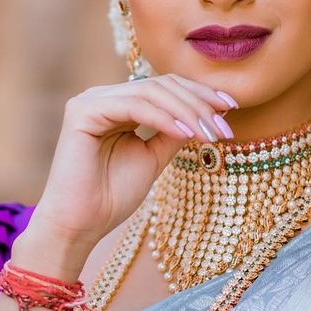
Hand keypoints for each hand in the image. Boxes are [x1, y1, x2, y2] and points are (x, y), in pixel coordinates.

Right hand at [30, 73, 237, 248]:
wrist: (80, 225)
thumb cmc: (111, 198)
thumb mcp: (153, 158)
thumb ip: (174, 133)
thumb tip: (209, 114)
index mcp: (117, 105)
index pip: (164, 87)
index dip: (199, 95)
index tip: (230, 110)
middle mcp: (102, 97)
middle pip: (161, 85)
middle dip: (199, 103)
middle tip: (225, 127)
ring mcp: (90, 101)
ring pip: (151, 92)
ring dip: (187, 112)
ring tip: (210, 135)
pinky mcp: (82, 111)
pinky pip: (134, 106)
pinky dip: (164, 118)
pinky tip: (186, 134)